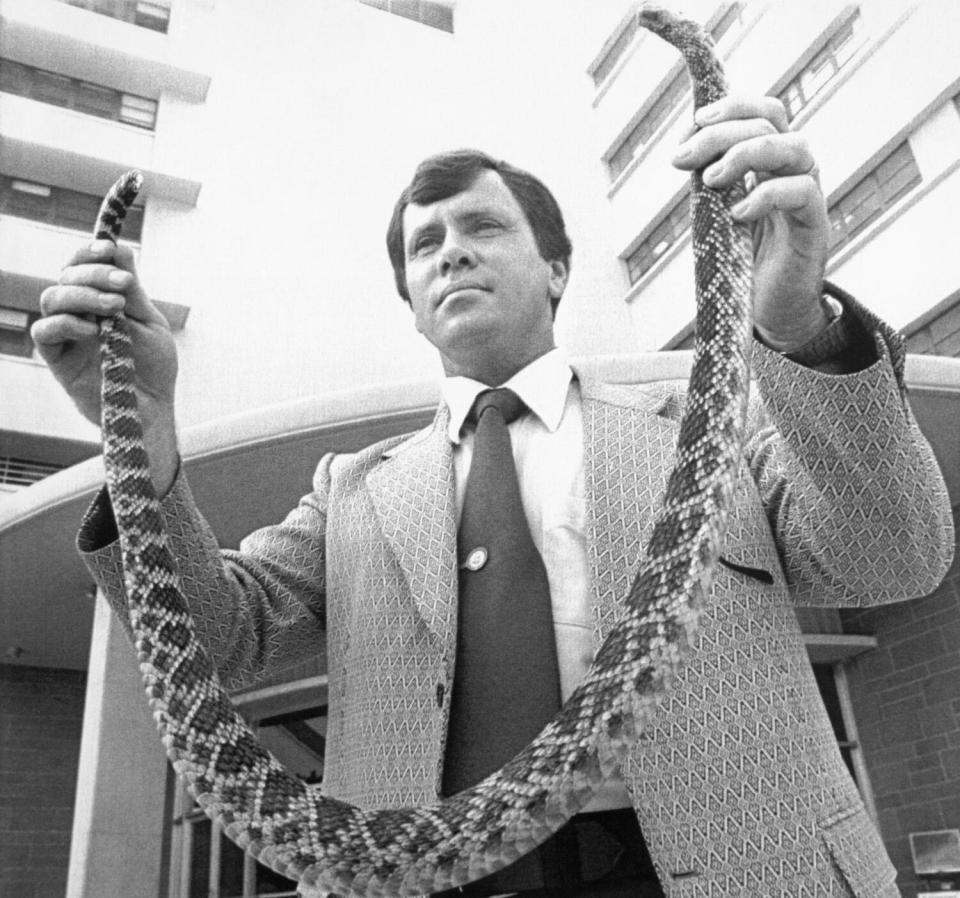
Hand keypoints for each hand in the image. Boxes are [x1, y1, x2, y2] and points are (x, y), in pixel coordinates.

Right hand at [33, 240, 179, 491]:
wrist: (153, 406)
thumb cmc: (154, 366)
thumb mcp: (149, 323)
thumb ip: (132, 291)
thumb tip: (120, 250)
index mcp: (100, 299)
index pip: (83, 265)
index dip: (90, 253)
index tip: (110, 250)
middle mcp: (78, 311)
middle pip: (66, 276)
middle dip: (94, 274)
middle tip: (123, 285)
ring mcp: (66, 334)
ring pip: (52, 298)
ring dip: (83, 295)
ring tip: (115, 307)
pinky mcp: (57, 359)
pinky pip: (45, 331)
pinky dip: (67, 323)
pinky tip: (94, 330)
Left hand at [672, 94, 830, 350]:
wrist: (772, 310)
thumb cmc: (743, 260)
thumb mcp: (719, 213)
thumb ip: (711, 183)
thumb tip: (682, 154)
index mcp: (774, 161)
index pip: (764, 112)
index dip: (731, 108)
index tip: (692, 124)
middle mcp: (795, 169)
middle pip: (770, 123)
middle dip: (719, 134)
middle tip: (681, 158)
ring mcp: (809, 193)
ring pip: (793, 146)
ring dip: (745, 154)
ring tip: (710, 180)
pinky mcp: (815, 224)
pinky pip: (802, 192)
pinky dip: (765, 196)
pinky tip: (736, 214)